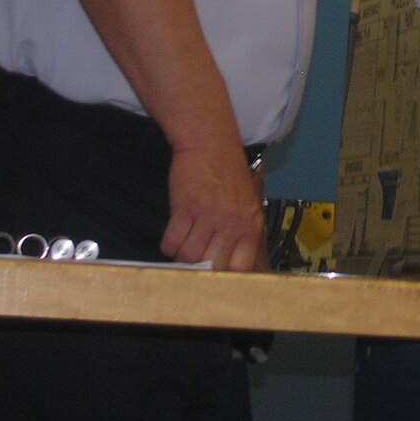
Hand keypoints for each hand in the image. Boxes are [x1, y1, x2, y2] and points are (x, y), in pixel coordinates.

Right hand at [162, 139, 267, 272]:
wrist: (211, 144)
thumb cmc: (228, 176)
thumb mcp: (245, 205)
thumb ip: (240, 233)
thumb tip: (225, 267)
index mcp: (251, 225)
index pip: (240, 267)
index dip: (224, 276)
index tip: (214, 276)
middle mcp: (233, 223)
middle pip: (211, 266)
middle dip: (200, 267)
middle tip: (194, 258)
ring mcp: (209, 216)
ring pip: (189, 256)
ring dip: (181, 255)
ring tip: (184, 243)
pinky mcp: (186, 208)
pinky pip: (171, 241)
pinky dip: (168, 244)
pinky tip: (173, 235)